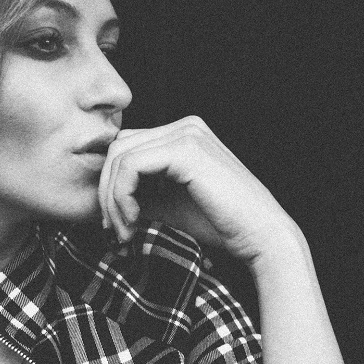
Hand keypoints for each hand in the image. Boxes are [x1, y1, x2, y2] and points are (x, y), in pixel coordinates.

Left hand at [98, 116, 293, 264]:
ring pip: (119, 156)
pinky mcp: (185, 150)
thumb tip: (104, 200)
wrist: (259, 237)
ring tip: (125, 230)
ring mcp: (187, 134)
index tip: (116, 223)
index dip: (111, 185)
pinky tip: (134, 220)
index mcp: (184, 134)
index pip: (127, 147)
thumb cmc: (221, 224)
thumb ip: (140, 194)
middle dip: (106, 192)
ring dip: (112, 198)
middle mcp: (186, 126)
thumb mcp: (169, 205)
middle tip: (115, 229)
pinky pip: (131, 166)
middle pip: (118, 148)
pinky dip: (122, 196)